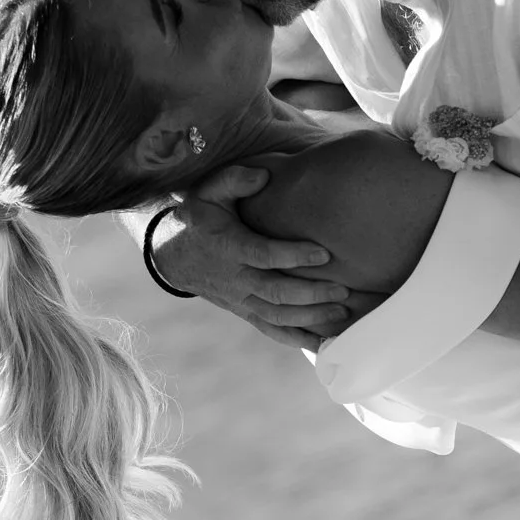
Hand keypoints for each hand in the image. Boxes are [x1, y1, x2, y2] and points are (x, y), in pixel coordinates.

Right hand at [148, 163, 355, 345]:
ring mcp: (241, 299)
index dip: (293, 255)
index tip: (324, 253)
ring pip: (277, 316)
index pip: (263, 255)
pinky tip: (324, 344)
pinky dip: (296, 339)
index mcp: (229, 247)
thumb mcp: (209, 191)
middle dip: (311, 294)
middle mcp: (236, 279)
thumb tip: (263, 175)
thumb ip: (234, 179)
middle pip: (276, 292)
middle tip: (344, 290)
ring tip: (343, 313)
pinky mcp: (245, 311)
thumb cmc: (201, 217)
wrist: (175, 255)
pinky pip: (271, 330)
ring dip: (310, 318)